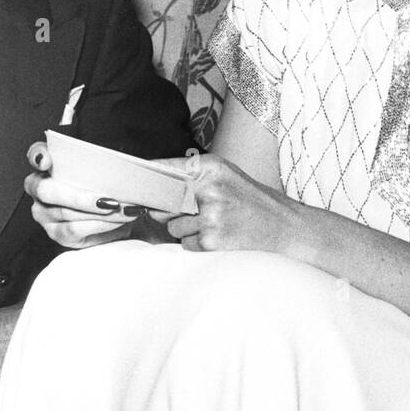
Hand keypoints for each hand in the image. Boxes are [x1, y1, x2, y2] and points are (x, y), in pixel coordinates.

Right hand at [24, 141, 143, 248]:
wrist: (118, 217)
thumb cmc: (108, 187)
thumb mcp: (107, 172)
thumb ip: (104, 164)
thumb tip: (128, 166)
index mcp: (49, 164)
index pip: (35, 154)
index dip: (38, 156)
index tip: (46, 162)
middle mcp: (39, 188)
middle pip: (47, 190)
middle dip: (80, 197)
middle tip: (111, 201)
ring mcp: (44, 212)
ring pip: (65, 213)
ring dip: (100, 213)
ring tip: (125, 211)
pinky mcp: (56, 233)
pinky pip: (74, 229)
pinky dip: (101, 224)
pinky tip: (118, 220)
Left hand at [148, 153, 307, 255]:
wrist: (285, 227)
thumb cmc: (253, 201)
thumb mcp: (227, 176)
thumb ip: (193, 177)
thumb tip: (151, 192)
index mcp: (211, 167)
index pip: (163, 168)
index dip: (142, 176)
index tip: (124, 179)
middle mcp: (208, 188)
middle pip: (162, 201)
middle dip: (171, 209)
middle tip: (199, 211)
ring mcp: (210, 215)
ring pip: (173, 226)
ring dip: (187, 229)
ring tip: (217, 224)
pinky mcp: (211, 240)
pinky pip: (185, 243)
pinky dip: (197, 244)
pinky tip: (220, 236)